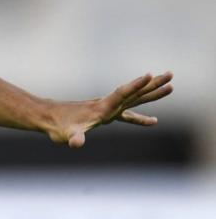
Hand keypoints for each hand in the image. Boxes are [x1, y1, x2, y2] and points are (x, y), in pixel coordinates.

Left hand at [48, 72, 173, 147]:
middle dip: (153, 85)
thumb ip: (74, 138)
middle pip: (134, 93)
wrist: (47, 117)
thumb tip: (76, 143)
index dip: (135, 85)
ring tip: (171, 85)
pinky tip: (152, 121)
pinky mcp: (105, 114)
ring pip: (134, 99)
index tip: (149, 74)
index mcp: (102, 108)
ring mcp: (106, 108)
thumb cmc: (57, 127)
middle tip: (171, 75)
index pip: (122, 94)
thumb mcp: (66, 135)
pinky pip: (128, 111)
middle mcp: (107, 105)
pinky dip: (141, 115)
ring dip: (151, 92)